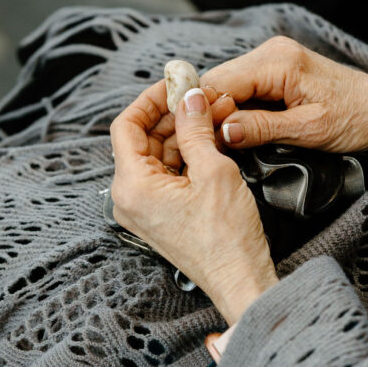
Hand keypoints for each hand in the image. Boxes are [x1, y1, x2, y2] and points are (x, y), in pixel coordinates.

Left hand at [110, 83, 278, 324]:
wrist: (241, 281)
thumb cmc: (227, 239)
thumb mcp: (214, 172)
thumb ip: (196, 128)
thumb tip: (189, 98)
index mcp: (132, 186)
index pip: (126, 125)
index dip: (151, 99)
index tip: (174, 84)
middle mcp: (130, 198)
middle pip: (143, 138)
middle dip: (175, 114)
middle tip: (204, 96)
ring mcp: (144, 207)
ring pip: (158, 154)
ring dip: (185, 132)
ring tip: (216, 113)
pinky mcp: (161, 214)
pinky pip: (167, 173)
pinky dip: (187, 153)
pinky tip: (212, 138)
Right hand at [201, 36, 367, 152]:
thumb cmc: (359, 118)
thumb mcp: (310, 131)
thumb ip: (262, 129)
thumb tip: (221, 131)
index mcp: (278, 62)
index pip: (219, 83)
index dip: (202, 112)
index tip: (193, 140)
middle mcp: (271, 52)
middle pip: (218, 81)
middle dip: (207, 112)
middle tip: (203, 146)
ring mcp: (273, 58)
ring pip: (227, 84)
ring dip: (220, 111)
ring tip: (218, 141)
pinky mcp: (277, 69)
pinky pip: (243, 86)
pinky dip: (235, 107)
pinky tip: (235, 129)